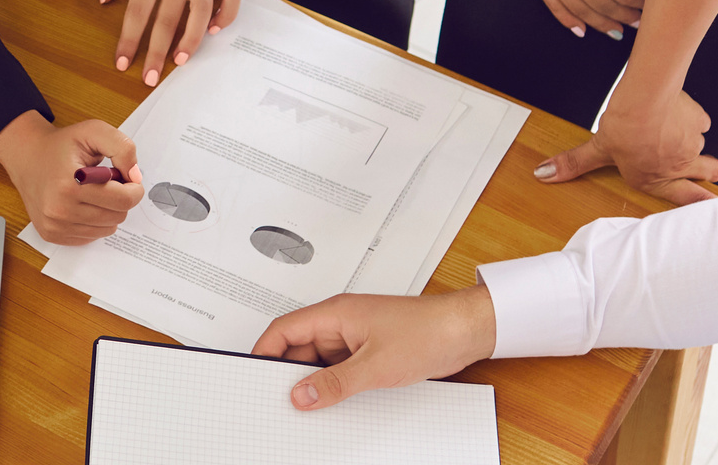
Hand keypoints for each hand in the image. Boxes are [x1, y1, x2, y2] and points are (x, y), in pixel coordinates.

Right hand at [0, 111, 143, 244]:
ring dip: (107, 210)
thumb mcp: (93, 132)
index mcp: (70, 185)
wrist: (27, 157)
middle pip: (118, 216)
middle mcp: (59, 210)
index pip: (124, 200)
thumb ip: (122, 148)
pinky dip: (93, 221)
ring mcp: (55, 225)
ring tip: (91, 191)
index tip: (125, 176)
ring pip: (107, 229)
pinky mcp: (52, 235)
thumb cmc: (61, 146)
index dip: (133, 188)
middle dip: (119, 198)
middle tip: (105, 181)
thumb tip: (135, 177)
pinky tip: (81, 203)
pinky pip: (91, 236)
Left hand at [94, 0, 240, 85]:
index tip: (122, 62)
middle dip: (157, 51)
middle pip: (168, 18)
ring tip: (179, 61)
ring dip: (191, 40)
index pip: (139, 8)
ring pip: (201, 12)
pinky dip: (225, 17)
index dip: (129, 38)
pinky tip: (213, 32)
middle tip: (150, 78)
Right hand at [252, 287, 496, 410]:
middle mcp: (341, 322)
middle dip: (286, 372)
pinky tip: (335, 399)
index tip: (252, 374)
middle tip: (279, 397)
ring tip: (310, 403)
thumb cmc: (428, 331)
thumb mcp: (376, 365)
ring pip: (319, 359)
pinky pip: (339, 367)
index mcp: (335, 313)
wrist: (465, 330)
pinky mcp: (369, 349)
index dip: (263, 351)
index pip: (283, 330)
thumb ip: (335, 383)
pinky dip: (333, 383)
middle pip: (298, 346)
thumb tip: (302, 394)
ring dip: (313, 380)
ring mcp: (355, 336)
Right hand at [500, 0, 646, 36]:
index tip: (648, 8)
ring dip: (602, 25)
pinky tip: (581, 29)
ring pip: (584, 14)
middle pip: (608, 9)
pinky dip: (570, 22)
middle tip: (637, 23)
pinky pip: (557, 9)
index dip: (640, 4)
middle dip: (626, 18)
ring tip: (616, 32)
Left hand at [538, 87, 717, 204]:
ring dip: (691, 140)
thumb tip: (545, 174)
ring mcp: (693, 145)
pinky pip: (701, 123)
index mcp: (655, 178)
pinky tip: (675, 110)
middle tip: (701, 167)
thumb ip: (574, 164)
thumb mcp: (597, 148)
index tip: (708, 204)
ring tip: (673, 128)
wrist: (646, 99)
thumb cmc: (625, 126)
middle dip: (706, 172)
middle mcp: (678, 166)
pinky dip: (691, 118)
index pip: (686, 198)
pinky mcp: (700, 123)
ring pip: (702, 147)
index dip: (699, 202)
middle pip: (709, 173)